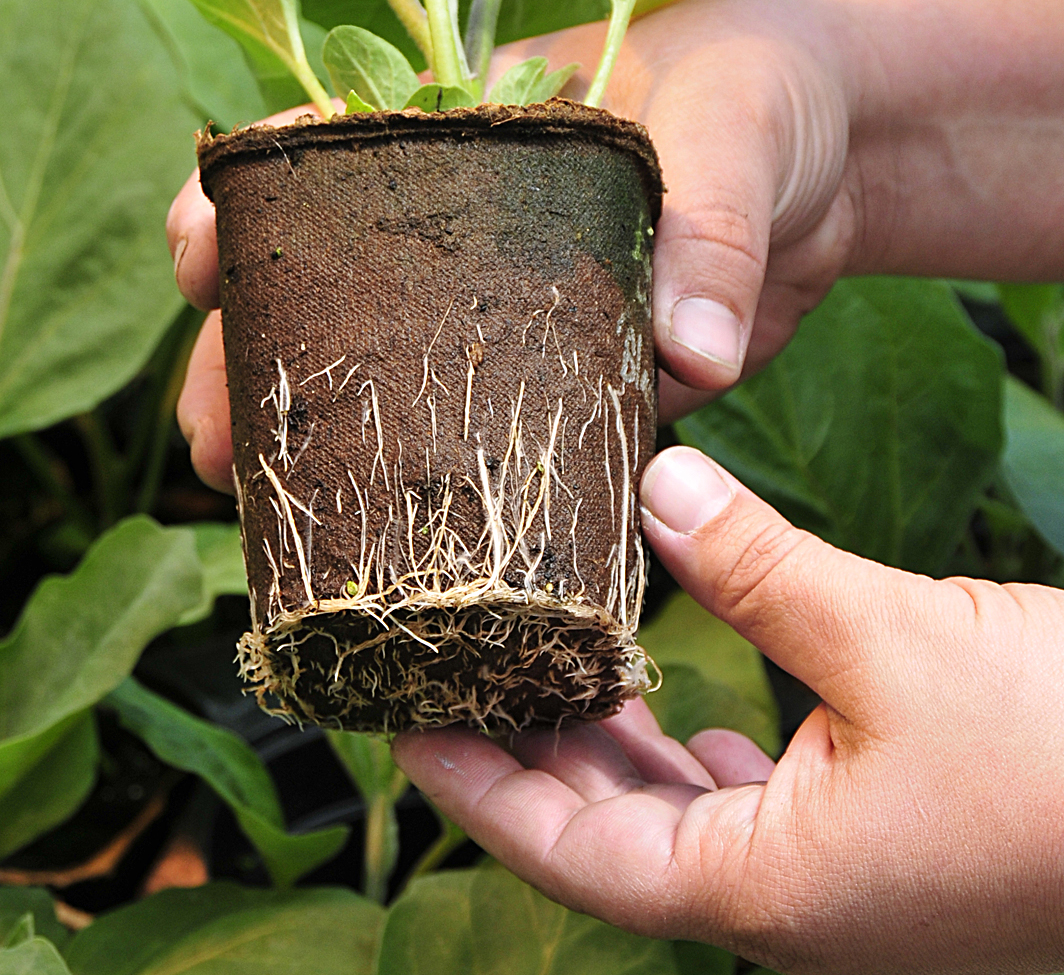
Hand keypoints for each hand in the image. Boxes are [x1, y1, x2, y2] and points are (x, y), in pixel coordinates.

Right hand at [167, 0, 1063, 480]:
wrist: (850, 159)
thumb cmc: (767, 86)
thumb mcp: (732, 120)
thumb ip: (710, 221)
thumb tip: (694, 354)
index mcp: (471, 125)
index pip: (326, 149)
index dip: (244, 199)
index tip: (198, 254)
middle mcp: (468, 223)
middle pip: (329, 285)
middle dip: (255, 357)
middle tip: (215, 443)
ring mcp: (514, 307)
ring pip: (393, 373)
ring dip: (325, 441)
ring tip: (269, 522)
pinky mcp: (575, 378)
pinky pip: (498, 434)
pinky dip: (452, 488)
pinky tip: (405, 550)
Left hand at [394, 445, 1063, 974]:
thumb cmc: (1059, 756)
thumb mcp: (893, 640)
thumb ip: (759, 566)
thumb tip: (653, 489)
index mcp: (765, 891)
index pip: (565, 852)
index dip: (472, 786)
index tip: (396, 724)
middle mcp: (788, 905)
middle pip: (610, 836)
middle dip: (528, 750)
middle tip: (454, 662)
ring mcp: (838, 883)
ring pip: (680, 817)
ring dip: (611, 740)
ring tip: (544, 652)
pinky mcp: (883, 844)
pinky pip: (752, 802)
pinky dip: (695, 745)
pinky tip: (683, 694)